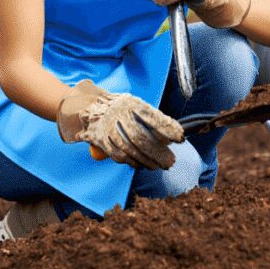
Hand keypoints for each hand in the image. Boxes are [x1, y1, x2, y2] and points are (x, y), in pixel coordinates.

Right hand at [56, 80, 183, 169]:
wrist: (88, 107)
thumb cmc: (119, 108)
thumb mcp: (135, 106)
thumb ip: (151, 119)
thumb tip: (171, 136)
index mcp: (130, 102)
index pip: (151, 115)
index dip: (167, 127)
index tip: (180, 138)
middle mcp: (117, 113)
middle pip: (140, 136)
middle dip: (157, 152)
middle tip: (170, 161)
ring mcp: (107, 126)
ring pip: (128, 148)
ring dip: (145, 160)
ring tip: (158, 166)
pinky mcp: (99, 138)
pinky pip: (116, 153)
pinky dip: (130, 161)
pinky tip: (140, 165)